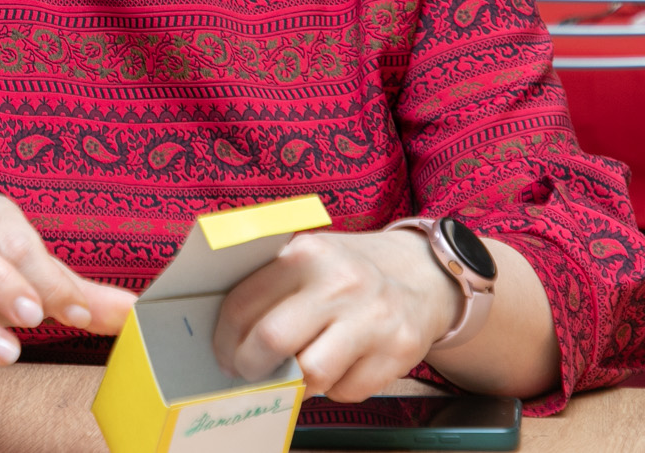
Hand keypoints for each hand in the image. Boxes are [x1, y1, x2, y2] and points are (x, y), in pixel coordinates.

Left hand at [213, 230, 455, 401]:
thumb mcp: (310, 258)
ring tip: (294, 375)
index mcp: (306, 253)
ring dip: (295, 384)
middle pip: (273, 340)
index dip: (225, 339)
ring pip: (311, 374)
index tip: (223, 355)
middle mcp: (340, 283)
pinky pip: (348, 390)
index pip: (243, 303)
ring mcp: (372, 318)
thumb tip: (225, 335)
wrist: (422, 275)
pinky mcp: (398, 351)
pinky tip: (339, 368)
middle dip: (252, 367)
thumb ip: (271, 285)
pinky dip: (336, 388)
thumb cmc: (347, 272)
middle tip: (250, 374)